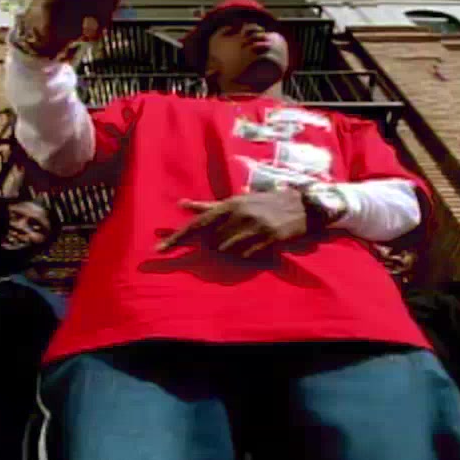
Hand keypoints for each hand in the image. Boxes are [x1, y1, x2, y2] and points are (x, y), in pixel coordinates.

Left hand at [157, 191, 306, 257]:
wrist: (300, 207)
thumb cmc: (263, 204)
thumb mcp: (234, 202)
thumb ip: (207, 207)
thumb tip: (181, 205)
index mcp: (229, 205)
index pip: (196, 224)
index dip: (177, 238)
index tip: (158, 250)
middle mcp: (239, 215)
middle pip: (211, 243)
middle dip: (215, 246)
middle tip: (231, 238)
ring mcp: (254, 228)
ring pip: (228, 251)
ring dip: (232, 251)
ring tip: (245, 240)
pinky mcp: (269, 240)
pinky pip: (247, 256)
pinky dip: (247, 255)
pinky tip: (255, 247)